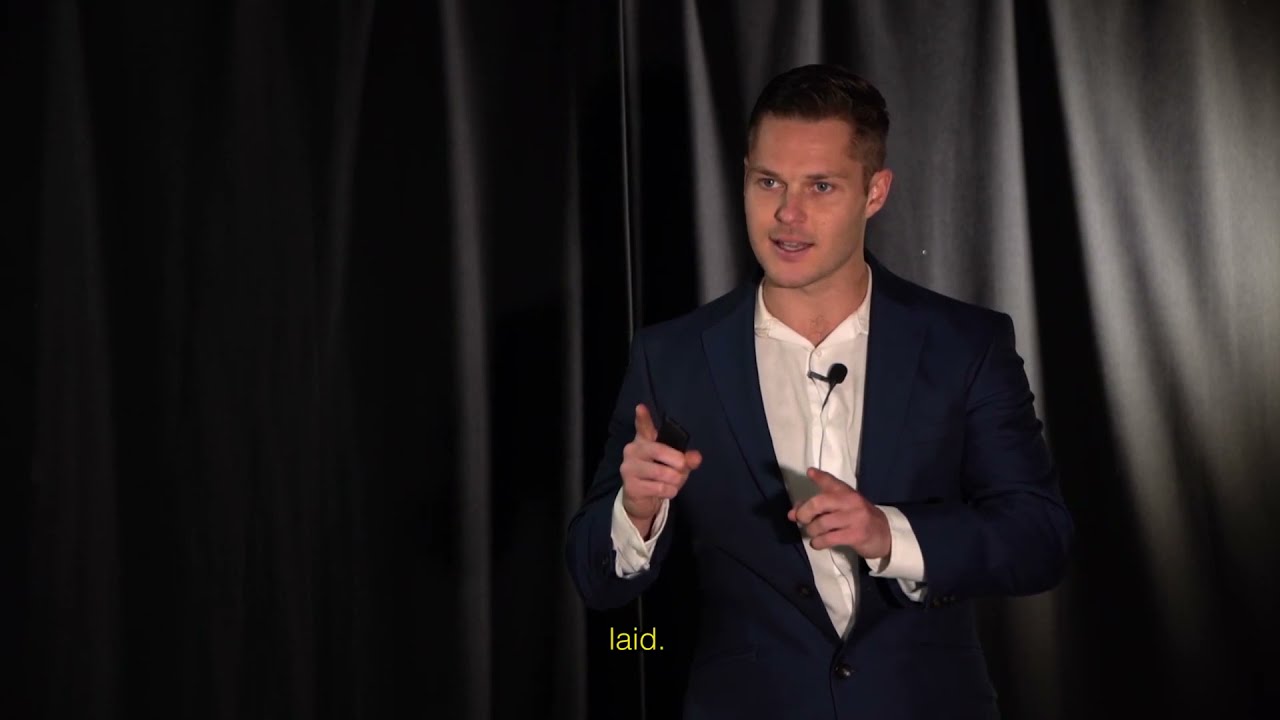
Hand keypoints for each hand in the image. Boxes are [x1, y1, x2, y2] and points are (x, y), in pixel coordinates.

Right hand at [620, 404, 701, 535]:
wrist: (642, 500)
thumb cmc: (660, 477)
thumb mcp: (676, 466)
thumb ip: (686, 460)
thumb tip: (696, 457)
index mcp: (644, 441)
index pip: (643, 427)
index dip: (642, 417)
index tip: (641, 407)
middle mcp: (633, 450)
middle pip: (658, 450)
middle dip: (677, 461)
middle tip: (683, 467)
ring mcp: (629, 468)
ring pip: (661, 472)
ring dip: (675, 480)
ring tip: (673, 483)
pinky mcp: (630, 485)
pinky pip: (658, 487)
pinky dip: (669, 491)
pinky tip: (665, 491)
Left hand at [787, 468, 890, 557]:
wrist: (883, 534)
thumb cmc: (857, 518)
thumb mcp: (841, 508)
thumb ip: (817, 508)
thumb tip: (792, 514)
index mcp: (846, 492)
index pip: (831, 481)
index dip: (819, 476)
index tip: (810, 473)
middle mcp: (850, 501)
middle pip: (819, 503)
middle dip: (804, 513)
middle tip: (802, 520)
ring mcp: (855, 518)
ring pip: (822, 523)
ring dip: (811, 530)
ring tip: (813, 533)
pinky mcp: (856, 535)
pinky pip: (829, 538)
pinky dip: (818, 542)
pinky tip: (817, 543)